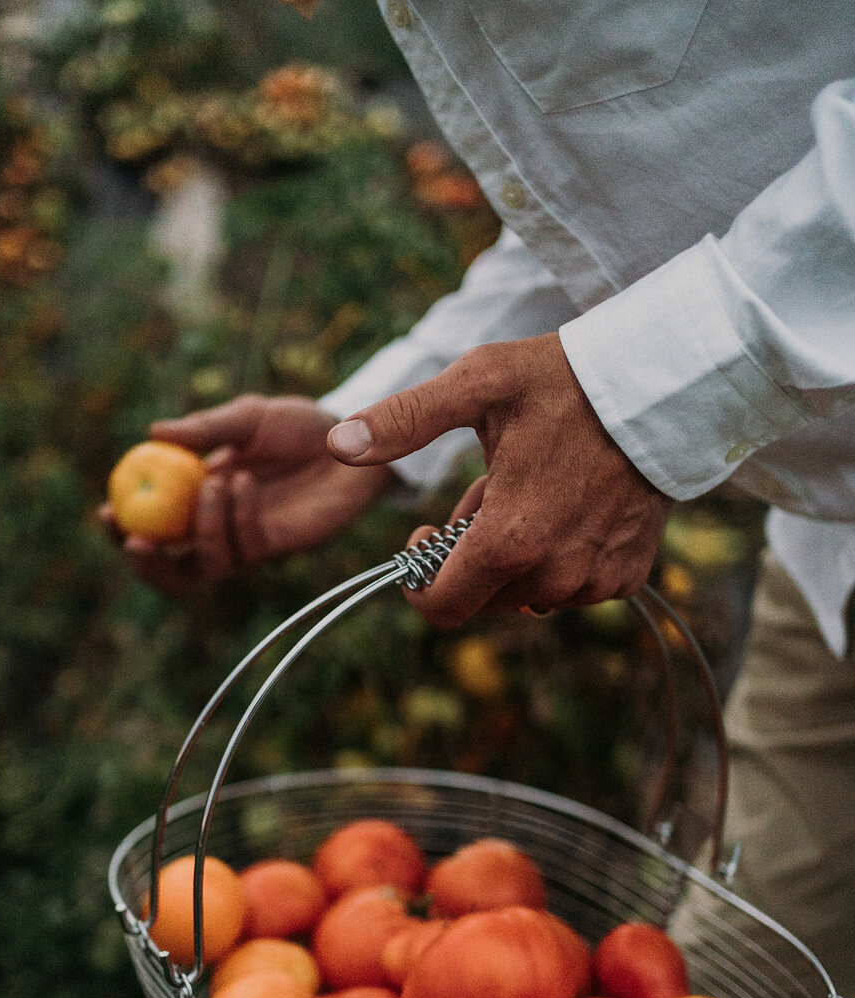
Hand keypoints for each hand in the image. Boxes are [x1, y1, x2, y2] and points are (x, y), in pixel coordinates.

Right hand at [99, 395, 393, 594]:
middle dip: (147, 563)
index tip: (105, 511)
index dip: (121, 528)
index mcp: (196, 502)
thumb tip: (153, 433)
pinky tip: (244, 479)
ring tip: (215, 481)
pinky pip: (246, 546)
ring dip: (202, 529)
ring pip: (206, 567)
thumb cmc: (299, 426)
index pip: (149, 528)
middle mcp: (217, 531)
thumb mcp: (248, 417)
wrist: (354, 438)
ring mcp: (246, 544)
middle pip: (170, 570)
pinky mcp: (278, 549)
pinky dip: (238, 515)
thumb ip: (204, 428)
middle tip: (137, 540)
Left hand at [327, 334, 670, 625]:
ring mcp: (595, 581)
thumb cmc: (568, 379)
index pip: (440, 607)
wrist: (671, 385)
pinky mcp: (627, 577)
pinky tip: (570, 505)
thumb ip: (405, 419)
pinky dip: (557, 556)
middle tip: (489, 488)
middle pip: (480, 599)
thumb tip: (337, 444)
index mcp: (511, 540)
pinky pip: (570, 587)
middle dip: (468, 553)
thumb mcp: (479, 384)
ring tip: (533, 488)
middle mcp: (555, 575)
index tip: (426, 531)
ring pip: (524, 594)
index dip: (418, 578)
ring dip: (513, 554)